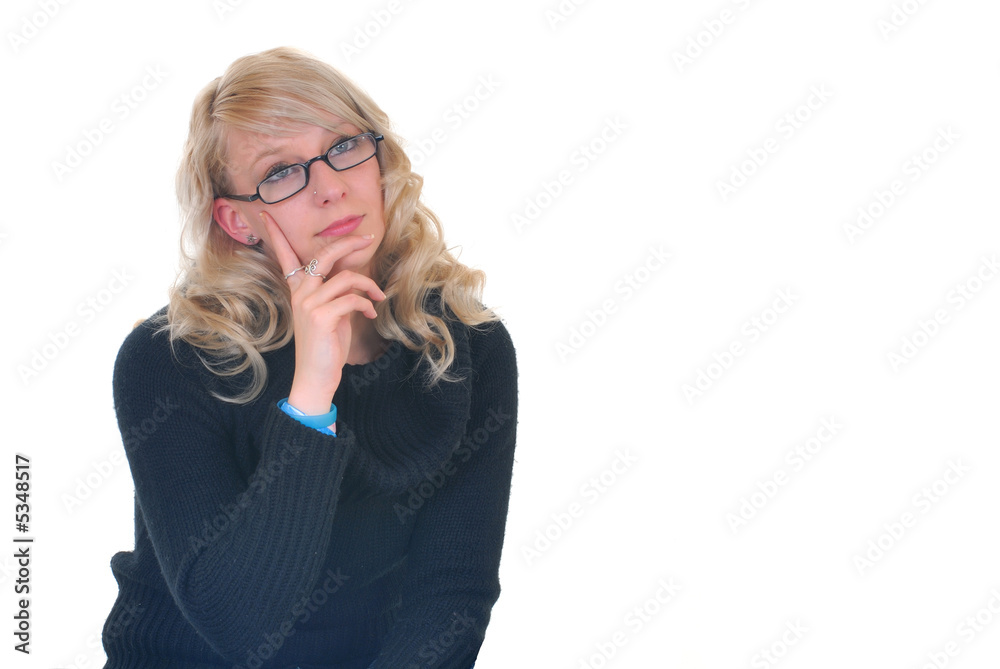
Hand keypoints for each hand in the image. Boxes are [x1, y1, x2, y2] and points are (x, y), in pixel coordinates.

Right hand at [258, 211, 385, 415]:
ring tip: (378, 296)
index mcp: (298, 291)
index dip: (276, 235)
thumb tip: (354, 275)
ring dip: (369, 285)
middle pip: (324, 255)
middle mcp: (300, 294)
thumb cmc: (326, 346)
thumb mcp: (330, 314)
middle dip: (348, 243)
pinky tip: (371, 314)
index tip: (266, 214)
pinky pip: (353, 298)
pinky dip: (367, 304)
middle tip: (367, 238)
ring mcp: (309, 304)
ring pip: (346, 277)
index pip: (284, 257)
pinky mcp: (321, 316)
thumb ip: (336, 292)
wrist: (316, 377)